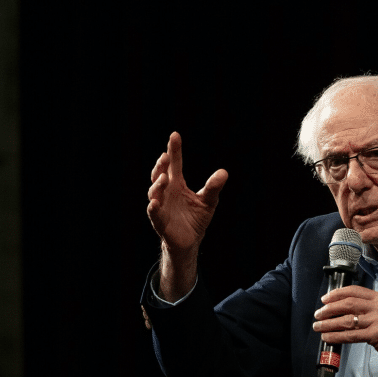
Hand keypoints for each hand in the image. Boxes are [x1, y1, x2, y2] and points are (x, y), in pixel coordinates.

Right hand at [147, 132, 227, 298]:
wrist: (190, 240)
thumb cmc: (196, 217)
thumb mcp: (208, 201)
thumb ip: (213, 187)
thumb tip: (224, 172)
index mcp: (177, 184)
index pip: (175, 164)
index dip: (174, 150)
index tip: (175, 135)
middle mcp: (167, 192)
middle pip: (160, 174)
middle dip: (161, 165)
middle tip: (165, 156)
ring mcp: (161, 205)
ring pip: (154, 192)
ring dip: (157, 184)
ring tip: (164, 177)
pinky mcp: (160, 220)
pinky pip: (154, 213)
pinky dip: (153, 207)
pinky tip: (155, 202)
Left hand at [313, 285, 377, 368]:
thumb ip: (369, 308)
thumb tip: (342, 309)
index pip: (355, 291)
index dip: (337, 294)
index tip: (325, 299)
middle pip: (348, 303)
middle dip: (330, 308)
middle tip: (318, 313)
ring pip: (347, 319)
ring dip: (329, 323)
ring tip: (318, 326)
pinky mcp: (376, 335)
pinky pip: (351, 335)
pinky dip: (336, 336)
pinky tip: (328, 337)